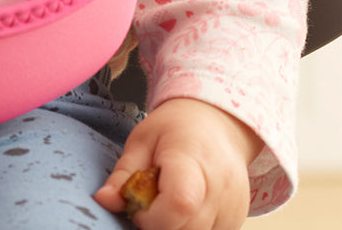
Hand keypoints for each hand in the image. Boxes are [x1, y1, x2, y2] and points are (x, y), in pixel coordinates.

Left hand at [94, 97, 260, 229]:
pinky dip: (191, 228)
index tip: (139, 205)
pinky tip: (186, 209)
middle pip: (187, 228)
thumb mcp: (142, 139)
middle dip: (160, 225)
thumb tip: (103, 199)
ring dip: (176, 227)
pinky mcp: (239, 219)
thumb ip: (124, 173)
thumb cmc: (176, 128)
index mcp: (192, 158)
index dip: (152, 216)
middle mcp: (220, 185)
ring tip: (168, 202)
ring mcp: (234, 206)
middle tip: (150, 203)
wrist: (216, 122)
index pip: (179, 203)